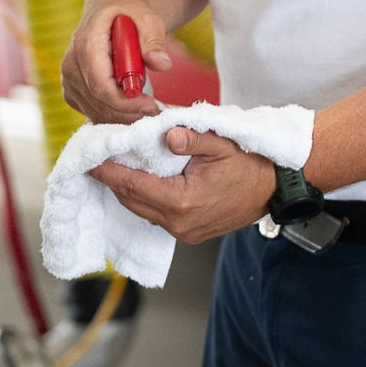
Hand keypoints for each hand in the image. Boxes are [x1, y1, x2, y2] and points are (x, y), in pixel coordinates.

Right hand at [61, 0, 172, 123]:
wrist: (109, 12)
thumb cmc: (128, 14)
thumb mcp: (147, 19)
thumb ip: (154, 41)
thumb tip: (163, 64)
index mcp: (86, 44)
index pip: (100, 85)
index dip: (125, 102)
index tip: (150, 105)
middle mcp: (71, 64)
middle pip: (98, 103)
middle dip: (129, 112)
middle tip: (157, 111)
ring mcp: (69, 80)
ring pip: (96, 112)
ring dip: (124, 115)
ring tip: (148, 106)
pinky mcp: (72, 91)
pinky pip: (92, 112)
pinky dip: (114, 115)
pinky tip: (133, 105)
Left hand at [89, 128, 277, 241]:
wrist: (275, 188)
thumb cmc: (251, 164)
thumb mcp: (222, 143)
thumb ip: (192, 137)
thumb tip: (166, 133)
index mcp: (183, 201)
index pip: (132, 186)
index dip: (108, 172)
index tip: (89, 160)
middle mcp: (179, 223)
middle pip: (132, 201)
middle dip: (113, 180)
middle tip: (97, 158)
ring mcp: (184, 232)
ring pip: (142, 210)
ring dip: (128, 189)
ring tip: (115, 166)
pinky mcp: (190, 233)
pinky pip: (157, 215)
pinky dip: (144, 198)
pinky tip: (141, 181)